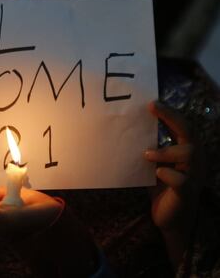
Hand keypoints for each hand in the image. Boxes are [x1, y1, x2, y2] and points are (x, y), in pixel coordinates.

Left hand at [144, 101, 204, 265]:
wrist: (169, 219)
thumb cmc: (161, 188)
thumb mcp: (154, 165)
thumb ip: (149, 151)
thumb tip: (128, 132)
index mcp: (186, 151)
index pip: (182, 126)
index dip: (170, 113)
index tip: (151, 102)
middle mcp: (194, 160)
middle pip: (189, 132)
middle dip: (171, 117)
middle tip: (152, 107)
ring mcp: (193, 176)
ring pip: (189, 153)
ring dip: (166, 150)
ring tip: (147, 154)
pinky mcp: (186, 192)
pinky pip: (181, 180)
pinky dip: (168, 174)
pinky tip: (156, 174)